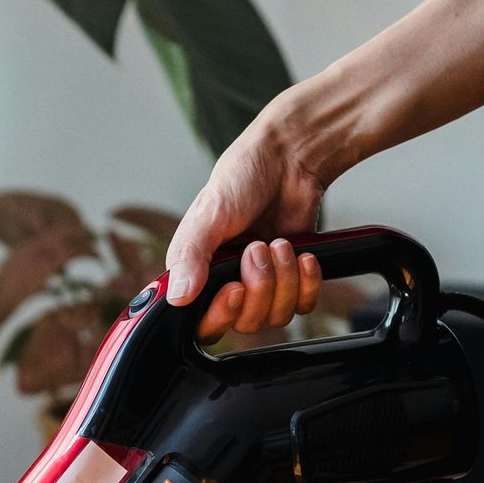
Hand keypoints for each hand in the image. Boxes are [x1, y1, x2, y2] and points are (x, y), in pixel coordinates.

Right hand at [164, 104, 330, 340]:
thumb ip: (190, 256)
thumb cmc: (242, 178)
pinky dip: (307, 282)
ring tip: (280, 243)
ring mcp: (262, 284)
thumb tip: (176, 296)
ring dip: (284, 280)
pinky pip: (303, 304)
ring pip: (275, 316)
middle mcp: (227, 283)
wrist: (289, 159)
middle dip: (258, 286)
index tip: (233, 289)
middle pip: (245, 323)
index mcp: (198, 273)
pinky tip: (303, 254)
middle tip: (258, 248)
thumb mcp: (209, 214)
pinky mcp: (292, 279)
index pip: (203, 323)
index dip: (220, 315)